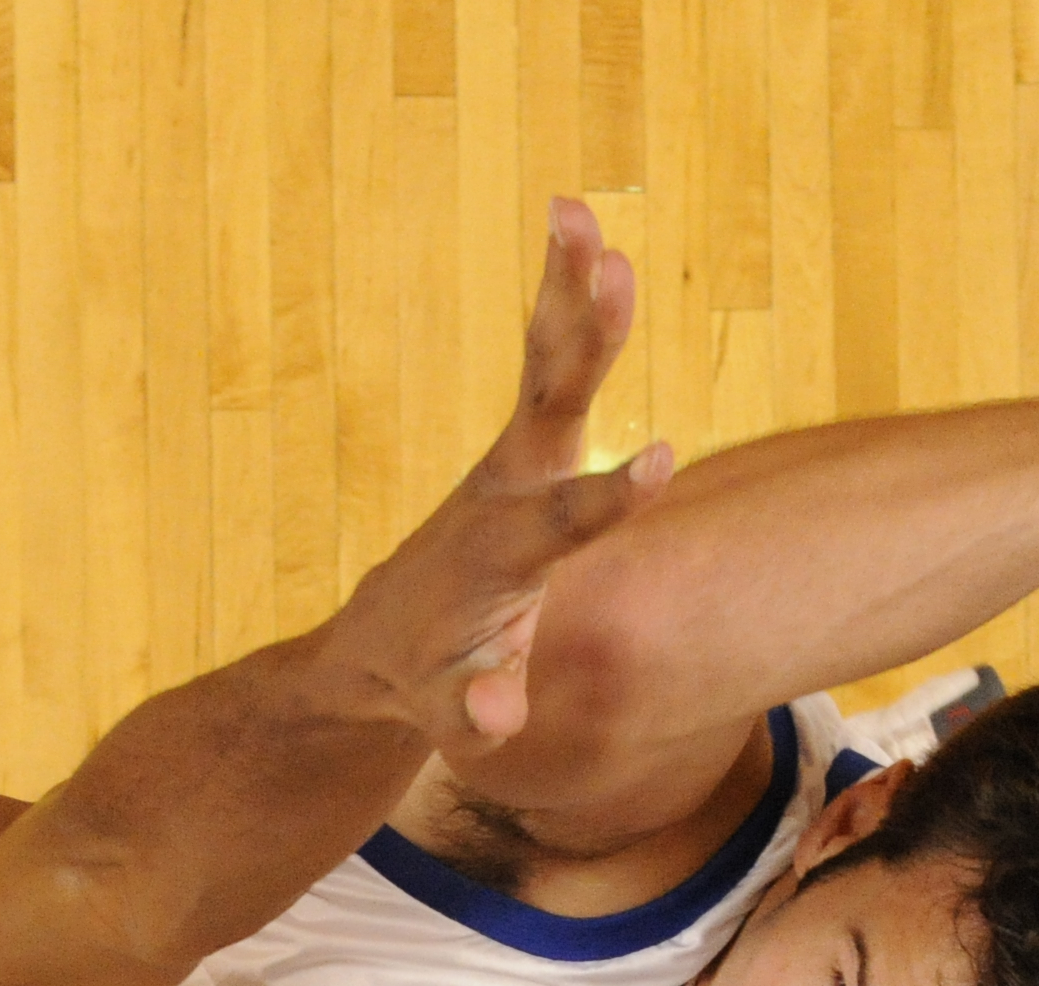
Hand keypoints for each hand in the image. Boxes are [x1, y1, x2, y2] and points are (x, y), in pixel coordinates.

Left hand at [333, 197, 674, 756]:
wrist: (380, 643)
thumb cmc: (428, 683)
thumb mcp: (448, 714)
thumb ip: (475, 711)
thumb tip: (495, 716)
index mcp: (497, 557)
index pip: (557, 523)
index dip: (605, 497)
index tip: (658, 458)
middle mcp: (502, 492)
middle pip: (548, 407)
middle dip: (582, 340)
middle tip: (613, 268)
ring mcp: (510, 461)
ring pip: (545, 366)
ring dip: (567, 290)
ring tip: (583, 215)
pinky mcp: (519, 446)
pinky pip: (547, 364)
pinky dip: (565, 303)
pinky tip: (591, 240)